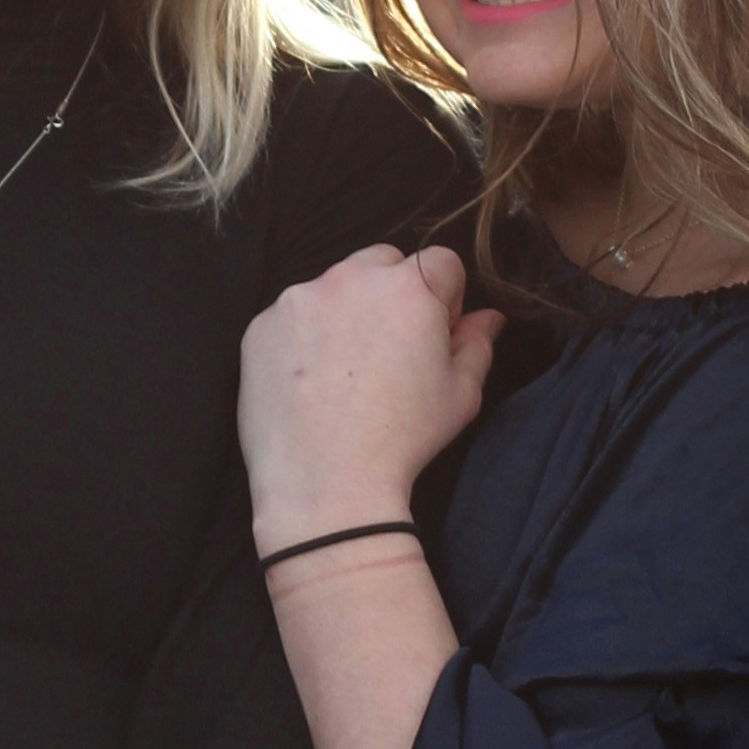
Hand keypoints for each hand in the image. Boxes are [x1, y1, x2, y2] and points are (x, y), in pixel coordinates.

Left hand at [240, 245, 502, 551]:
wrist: (326, 485)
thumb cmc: (404, 440)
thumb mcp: (460, 395)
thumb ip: (477, 344)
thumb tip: (489, 318)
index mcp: (409, 288)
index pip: (440, 262)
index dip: (446, 297)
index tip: (436, 335)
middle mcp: (350, 279)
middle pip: (382, 262)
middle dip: (393, 292)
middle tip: (391, 349)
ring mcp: (298, 299)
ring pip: (333, 287)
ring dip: (346, 312)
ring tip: (345, 372)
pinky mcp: (260, 326)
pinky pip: (292, 317)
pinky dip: (303, 337)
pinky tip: (309, 383)